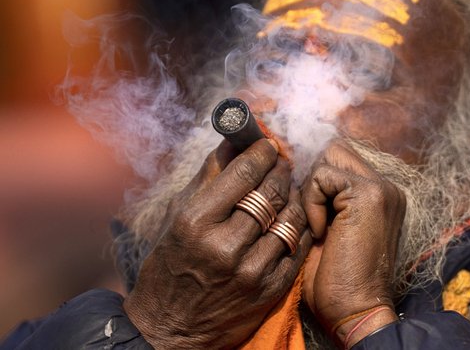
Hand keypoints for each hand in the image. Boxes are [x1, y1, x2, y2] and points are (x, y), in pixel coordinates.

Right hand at [123, 139, 310, 348]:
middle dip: (280, 170)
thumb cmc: (170, 265)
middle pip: (271, 192)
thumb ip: (208, 177)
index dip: (262, 152)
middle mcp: (225, 246)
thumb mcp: (177, 217)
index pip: (244, 174)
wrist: (171, 329)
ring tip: (287, 189)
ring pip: (290, 217)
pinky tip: (291, 217)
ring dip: (293, 196)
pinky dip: (299, 226)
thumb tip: (233, 142)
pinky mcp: (270, 290)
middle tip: (281, 162)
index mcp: (195, 222)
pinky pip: (298, 246)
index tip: (267, 144)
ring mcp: (251, 270)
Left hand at [301, 140, 405, 345]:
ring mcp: (381, 188)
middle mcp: (385, 186)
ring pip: (328, 156)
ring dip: (313, 189)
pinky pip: (323, 176)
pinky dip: (312, 202)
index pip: (340, 158)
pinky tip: (321, 233)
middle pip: (334, 150)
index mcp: (378, 194)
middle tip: (311, 215)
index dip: (315, 176)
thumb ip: (322, 196)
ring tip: (317, 225)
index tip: (304, 206)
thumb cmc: (334, 278)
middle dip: (314, 177)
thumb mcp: (327, 227)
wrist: (355, 310)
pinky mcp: (369, 194)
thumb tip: (294, 168)